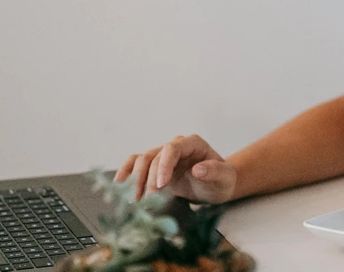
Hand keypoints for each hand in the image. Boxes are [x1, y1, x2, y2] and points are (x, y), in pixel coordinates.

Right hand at [114, 134, 236, 203]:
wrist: (216, 186)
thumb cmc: (222, 180)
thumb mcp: (224, 177)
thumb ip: (214, 172)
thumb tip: (198, 169)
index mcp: (193, 144)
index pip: (172, 148)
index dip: (163, 165)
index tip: (160, 186)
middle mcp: (176, 146)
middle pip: (153, 156)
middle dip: (147, 178)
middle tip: (146, 200)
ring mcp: (164, 156)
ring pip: (142, 161)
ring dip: (135, 179)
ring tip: (134, 199)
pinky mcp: (156, 167)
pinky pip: (137, 165)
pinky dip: (127, 172)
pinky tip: (119, 185)